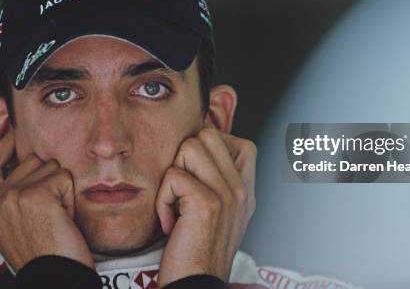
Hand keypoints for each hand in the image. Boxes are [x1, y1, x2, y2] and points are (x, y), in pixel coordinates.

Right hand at [0, 132, 93, 271]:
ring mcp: (12, 197)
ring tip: (56, 215)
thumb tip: (25, 158)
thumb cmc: (43, 251)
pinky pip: (64, 176)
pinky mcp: (36, 195)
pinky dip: (69, 195)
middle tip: (49, 210)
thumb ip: (11, 193)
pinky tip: (64, 217)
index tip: (15, 134)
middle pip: (29, 160)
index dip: (2, 146)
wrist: (54, 275)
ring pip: (50, 166)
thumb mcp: (15, 221)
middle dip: (47, 179)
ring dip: (59, 187)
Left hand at [155, 126, 256, 286]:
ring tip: (177, 204)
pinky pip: (173, 176)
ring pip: (190, 147)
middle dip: (185, 158)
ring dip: (173, 175)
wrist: (197, 285)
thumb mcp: (221, 216)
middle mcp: (242, 190)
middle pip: (208, 135)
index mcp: (247, 191)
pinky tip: (171, 223)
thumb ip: (220, 185)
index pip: (240, 142)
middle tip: (183, 190)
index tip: (196, 177)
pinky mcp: (207, 204)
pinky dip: (162, 200)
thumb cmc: (198, 252)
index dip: (211, 149)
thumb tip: (199, 151)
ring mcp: (228, 195)